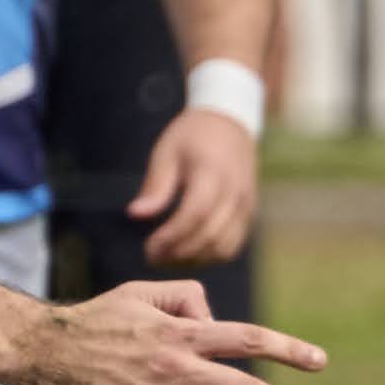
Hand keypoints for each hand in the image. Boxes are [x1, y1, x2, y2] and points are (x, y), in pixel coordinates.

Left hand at [126, 104, 262, 264]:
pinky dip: (210, 255)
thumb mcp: (167, 152)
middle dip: (179, 253)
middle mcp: (234, 193)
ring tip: (169, 258)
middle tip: (152, 257)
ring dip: (195, 259)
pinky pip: (233, 245)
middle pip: (210, 236)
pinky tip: (189, 251)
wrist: (230, 124)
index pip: (194, 215)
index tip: (148, 248)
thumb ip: (155, 186)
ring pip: (223, 248)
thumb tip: (135, 214)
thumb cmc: (192, 136)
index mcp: (212, 174)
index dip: (171, 237)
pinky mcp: (249, 214)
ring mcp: (246, 205)